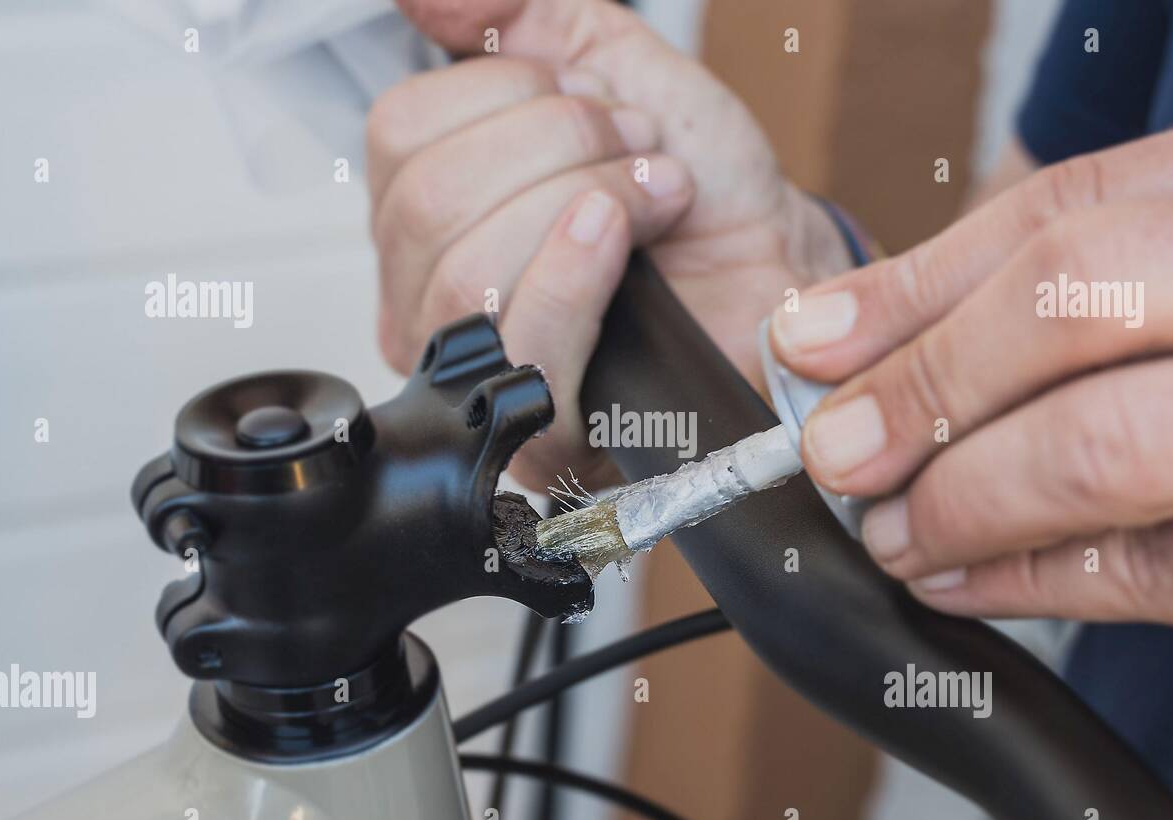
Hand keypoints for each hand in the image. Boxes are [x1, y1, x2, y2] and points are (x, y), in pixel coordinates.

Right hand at [371, 0, 851, 488]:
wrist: (774, 271)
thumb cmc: (700, 191)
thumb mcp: (610, 64)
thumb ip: (516, 17)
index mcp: (429, 205)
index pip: (398, 135)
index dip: (507, 95)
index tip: (597, 100)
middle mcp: (429, 290)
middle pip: (427, 202)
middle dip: (558, 146)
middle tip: (637, 150)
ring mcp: (475, 367)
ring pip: (464, 270)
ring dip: (581, 202)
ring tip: (651, 198)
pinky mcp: (533, 426)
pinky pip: (516, 341)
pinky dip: (574, 269)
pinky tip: (621, 237)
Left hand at [769, 104, 1172, 673]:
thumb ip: (1086, 303)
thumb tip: (865, 340)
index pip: (1083, 205)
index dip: (922, 281)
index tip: (811, 339)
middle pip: (1085, 295)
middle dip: (929, 382)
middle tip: (836, 452)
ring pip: (1117, 439)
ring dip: (967, 498)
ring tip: (892, 533)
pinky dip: (1045, 581)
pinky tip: (969, 583)